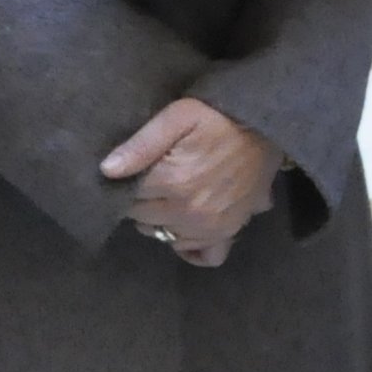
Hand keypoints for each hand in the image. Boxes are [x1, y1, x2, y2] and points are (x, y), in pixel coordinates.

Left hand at [102, 98, 277, 265]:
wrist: (265, 124)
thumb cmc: (216, 116)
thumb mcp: (177, 116)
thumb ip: (141, 144)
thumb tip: (107, 171)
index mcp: (172, 182)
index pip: (129, 197)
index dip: (128, 184)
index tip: (136, 171)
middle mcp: (189, 211)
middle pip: (144, 219)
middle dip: (142, 201)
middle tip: (153, 180)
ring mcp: (211, 226)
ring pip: (167, 237)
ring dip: (163, 221)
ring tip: (170, 197)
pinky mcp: (229, 231)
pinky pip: (205, 255)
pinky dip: (192, 248)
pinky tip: (187, 230)